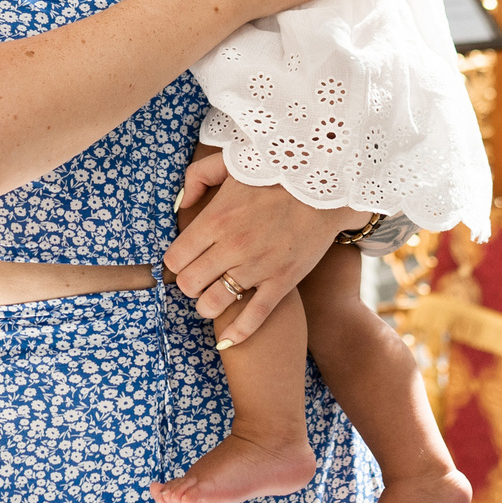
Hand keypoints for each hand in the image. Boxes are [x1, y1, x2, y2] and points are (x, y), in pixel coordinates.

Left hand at [163, 160, 362, 345]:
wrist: (326, 187)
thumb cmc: (276, 173)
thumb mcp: (232, 162)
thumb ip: (198, 176)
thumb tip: (182, 206)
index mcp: (216, 219)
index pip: (175, 260)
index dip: (176, 264)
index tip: (185, 261)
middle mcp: (232, 246)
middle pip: (189, 285)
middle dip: (190, 285)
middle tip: (200, 278)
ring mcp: (258, 267)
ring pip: (214, 304)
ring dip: (207, 306)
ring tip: (214, 298)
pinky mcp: (282, 282)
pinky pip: (253, 318)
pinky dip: (236, 333)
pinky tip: (226, 340)